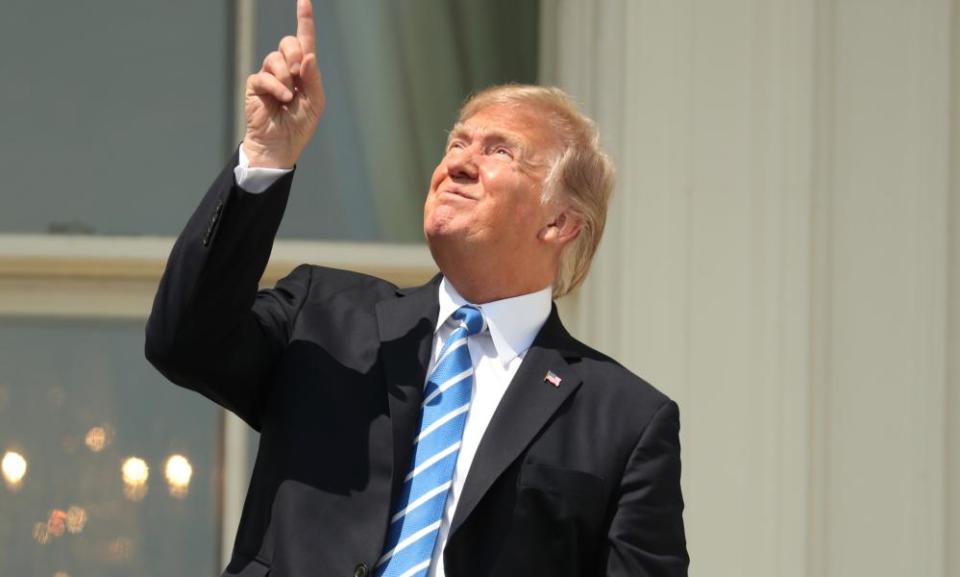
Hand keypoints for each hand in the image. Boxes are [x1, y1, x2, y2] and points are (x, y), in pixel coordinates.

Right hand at [242, 0, 325, 167]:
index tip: (304, 0)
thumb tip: (307, 56)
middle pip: (288, 43)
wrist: (281, 146)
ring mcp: (269, 76)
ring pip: (275, 58)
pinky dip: (277, 87)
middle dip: (294, 53)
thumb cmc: (299, 125)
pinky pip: (265, 76)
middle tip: (298, 73)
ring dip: (286, 77)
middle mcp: (286, 69)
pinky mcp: (256, 85)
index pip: (304, 40)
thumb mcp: (315, 102)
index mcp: (303, 71)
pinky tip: (282, 99)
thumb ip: (313, 78)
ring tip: (289, 97)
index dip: (304, 19)